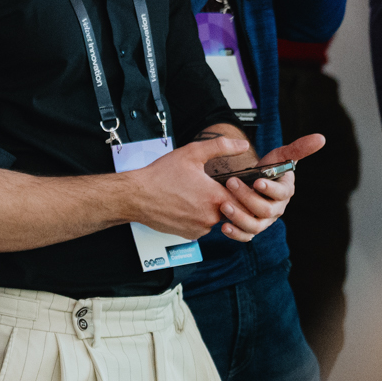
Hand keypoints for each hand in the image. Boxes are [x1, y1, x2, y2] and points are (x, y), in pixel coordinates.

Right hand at [122, 132, 247, 239]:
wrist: (137, 196)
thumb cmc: (161, 175)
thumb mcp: (192, 153)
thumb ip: (221, 146)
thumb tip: (242, 144)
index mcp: (215, 197)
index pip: (244, 199)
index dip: (240, 190)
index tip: (232, 183)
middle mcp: (210, 217)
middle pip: (230, 210)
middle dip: (223, 198)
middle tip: (207, 187)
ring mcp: (200, 229)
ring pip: (216, 219)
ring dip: (210, 209)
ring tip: (193, 195)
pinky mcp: (190, 235)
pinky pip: (202, 227)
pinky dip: (198, 218)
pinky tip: (186, 205)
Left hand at [202, 133, 325, 241]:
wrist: (252, 182)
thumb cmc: (269, 168)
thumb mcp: (281, 155)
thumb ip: (299, 148)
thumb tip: (321, 138)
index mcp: (285, 192)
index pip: (281, 193)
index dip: (270, 188)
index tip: (257, 181)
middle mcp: (276, 209)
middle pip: (266, 210)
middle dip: (247, 197)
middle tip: (231, 183)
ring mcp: (264, 221)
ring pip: (255, 226)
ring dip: (239, 217)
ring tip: (224, 205)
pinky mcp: (250, 229)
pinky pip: (244, 236)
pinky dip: (235, 234)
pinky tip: (223, 227)